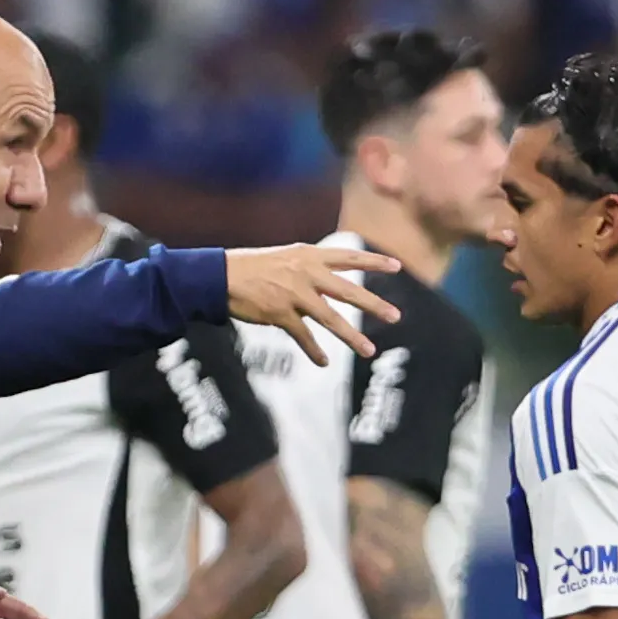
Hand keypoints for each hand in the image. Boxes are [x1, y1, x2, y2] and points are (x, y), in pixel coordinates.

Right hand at [224, 243, 401, 366]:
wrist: (220, 275)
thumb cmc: (252, 267)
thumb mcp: (285, 257)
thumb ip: (309, 267)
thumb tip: (328, 279)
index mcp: (308, 256)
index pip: (349, 257)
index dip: (373, 262)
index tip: (397, 267)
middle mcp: (306, 273)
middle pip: (348, 291)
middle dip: (374, 305)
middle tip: (395, 316)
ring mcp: (294, 294)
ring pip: (331, 318)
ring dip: (351, 337)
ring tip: (369, 350)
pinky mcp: (280, 313)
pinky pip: (303, 336)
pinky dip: (314, 351)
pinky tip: (323, 363)